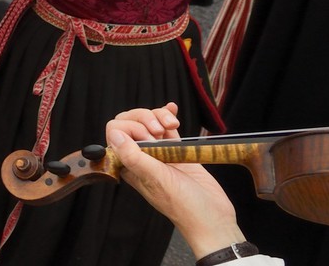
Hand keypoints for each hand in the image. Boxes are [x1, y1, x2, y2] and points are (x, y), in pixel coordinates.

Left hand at [107, 104, 247, 258]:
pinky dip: (168, 116)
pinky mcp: (177, 152)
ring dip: (158, 115)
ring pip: (150, 123)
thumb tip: (115, 135)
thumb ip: (134, 157)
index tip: (148, 136)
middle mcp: (141, 158)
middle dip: (144, 117)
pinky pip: (168, 129)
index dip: (129, 127)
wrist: (214, 218)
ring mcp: (160, 154)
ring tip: (173, 124)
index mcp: (130, 166)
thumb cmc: (185, 207)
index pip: (116, 134)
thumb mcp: (157, 180)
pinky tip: (172, 109)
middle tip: (159, 131)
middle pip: (131, 124)